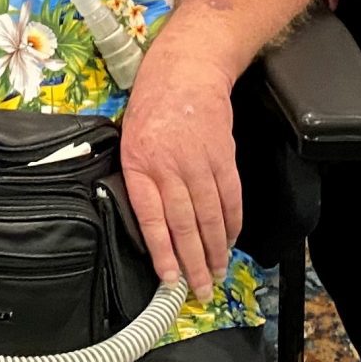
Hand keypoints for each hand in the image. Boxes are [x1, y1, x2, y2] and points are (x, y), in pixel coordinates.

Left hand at [119, 54, 241, 294]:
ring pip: (210, 215)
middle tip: (202, 291)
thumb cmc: (151, 105)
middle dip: (194, 262)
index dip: (163, 252)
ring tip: (217, 273)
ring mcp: (200, 162)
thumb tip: (145, 221)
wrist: (187, 70)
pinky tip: (230, 240)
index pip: (153, 217)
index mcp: (139, 164)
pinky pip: (230, 197)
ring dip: (216, 249)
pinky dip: (232, 222)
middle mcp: (170, 166)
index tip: (171, 280)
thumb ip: (136, 178)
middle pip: (185, 224)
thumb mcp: (128, 139)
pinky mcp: (223, 156)